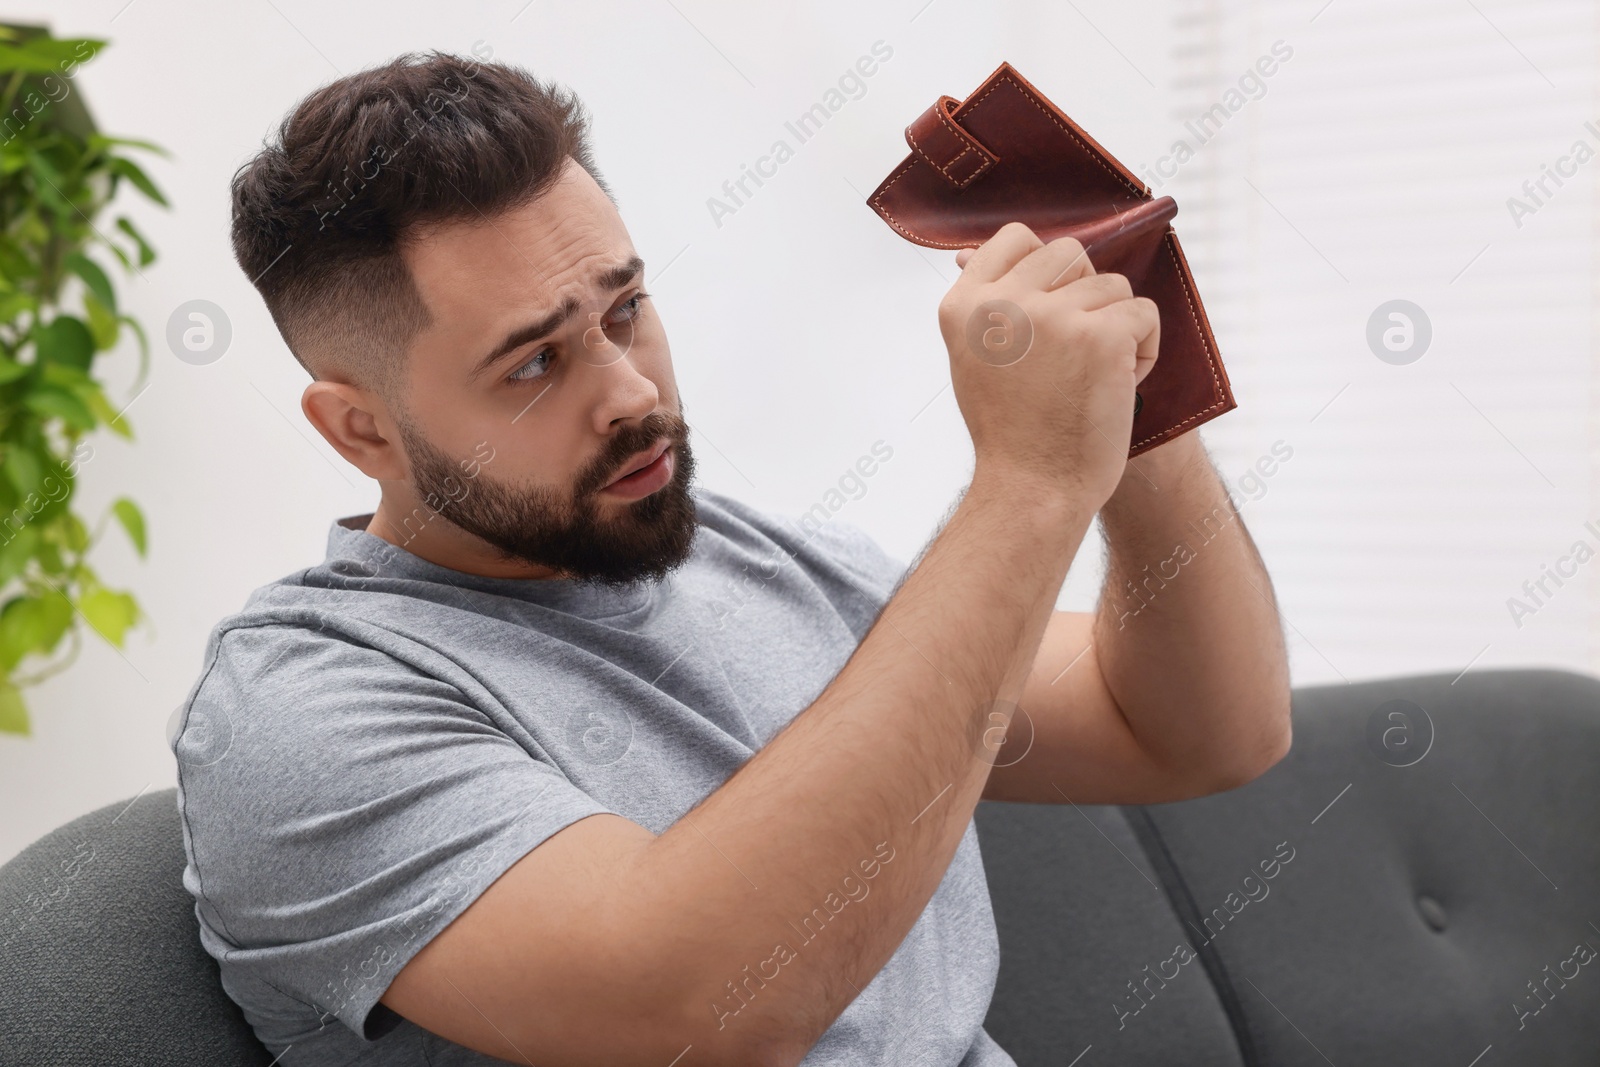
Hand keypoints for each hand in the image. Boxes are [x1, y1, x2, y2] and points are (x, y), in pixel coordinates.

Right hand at [939, 222, 1159, 506]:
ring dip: (1116, 328)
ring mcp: (1053, 316)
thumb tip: (971, 253)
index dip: (1045, 267)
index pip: (1015, 238)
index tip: (1048, 311)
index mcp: (964, 306)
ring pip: (1112, 285)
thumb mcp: (975, 359)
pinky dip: (1143, 350)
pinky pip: (1144, 313)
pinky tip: (1116, 385)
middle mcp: (1004, 302)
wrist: (1033, 491)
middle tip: (1071, 355)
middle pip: (1071, 254)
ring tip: (1090, 377)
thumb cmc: (1011, 432)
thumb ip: (983, 304)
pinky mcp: (1102, 335)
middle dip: (1085, 297)